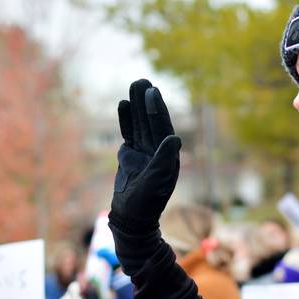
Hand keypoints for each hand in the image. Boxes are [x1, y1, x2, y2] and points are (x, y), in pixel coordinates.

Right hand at [110, 79, 180, 233]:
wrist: (131, 218)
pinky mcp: (130, 157)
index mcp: (168, 156)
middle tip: (141, 80)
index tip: (152, 91)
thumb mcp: (156, 182)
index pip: (162, 128)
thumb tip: (175, 137)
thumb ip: (164, 160)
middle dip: (146, 102)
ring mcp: (144, 153)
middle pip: (151, 122)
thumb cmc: (146, 203)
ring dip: (137, 107)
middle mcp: (158, 152)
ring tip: (133, 86)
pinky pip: (129, 134)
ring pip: (140, 125)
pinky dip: (126, 120)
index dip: (157, 110)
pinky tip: (123, 104)